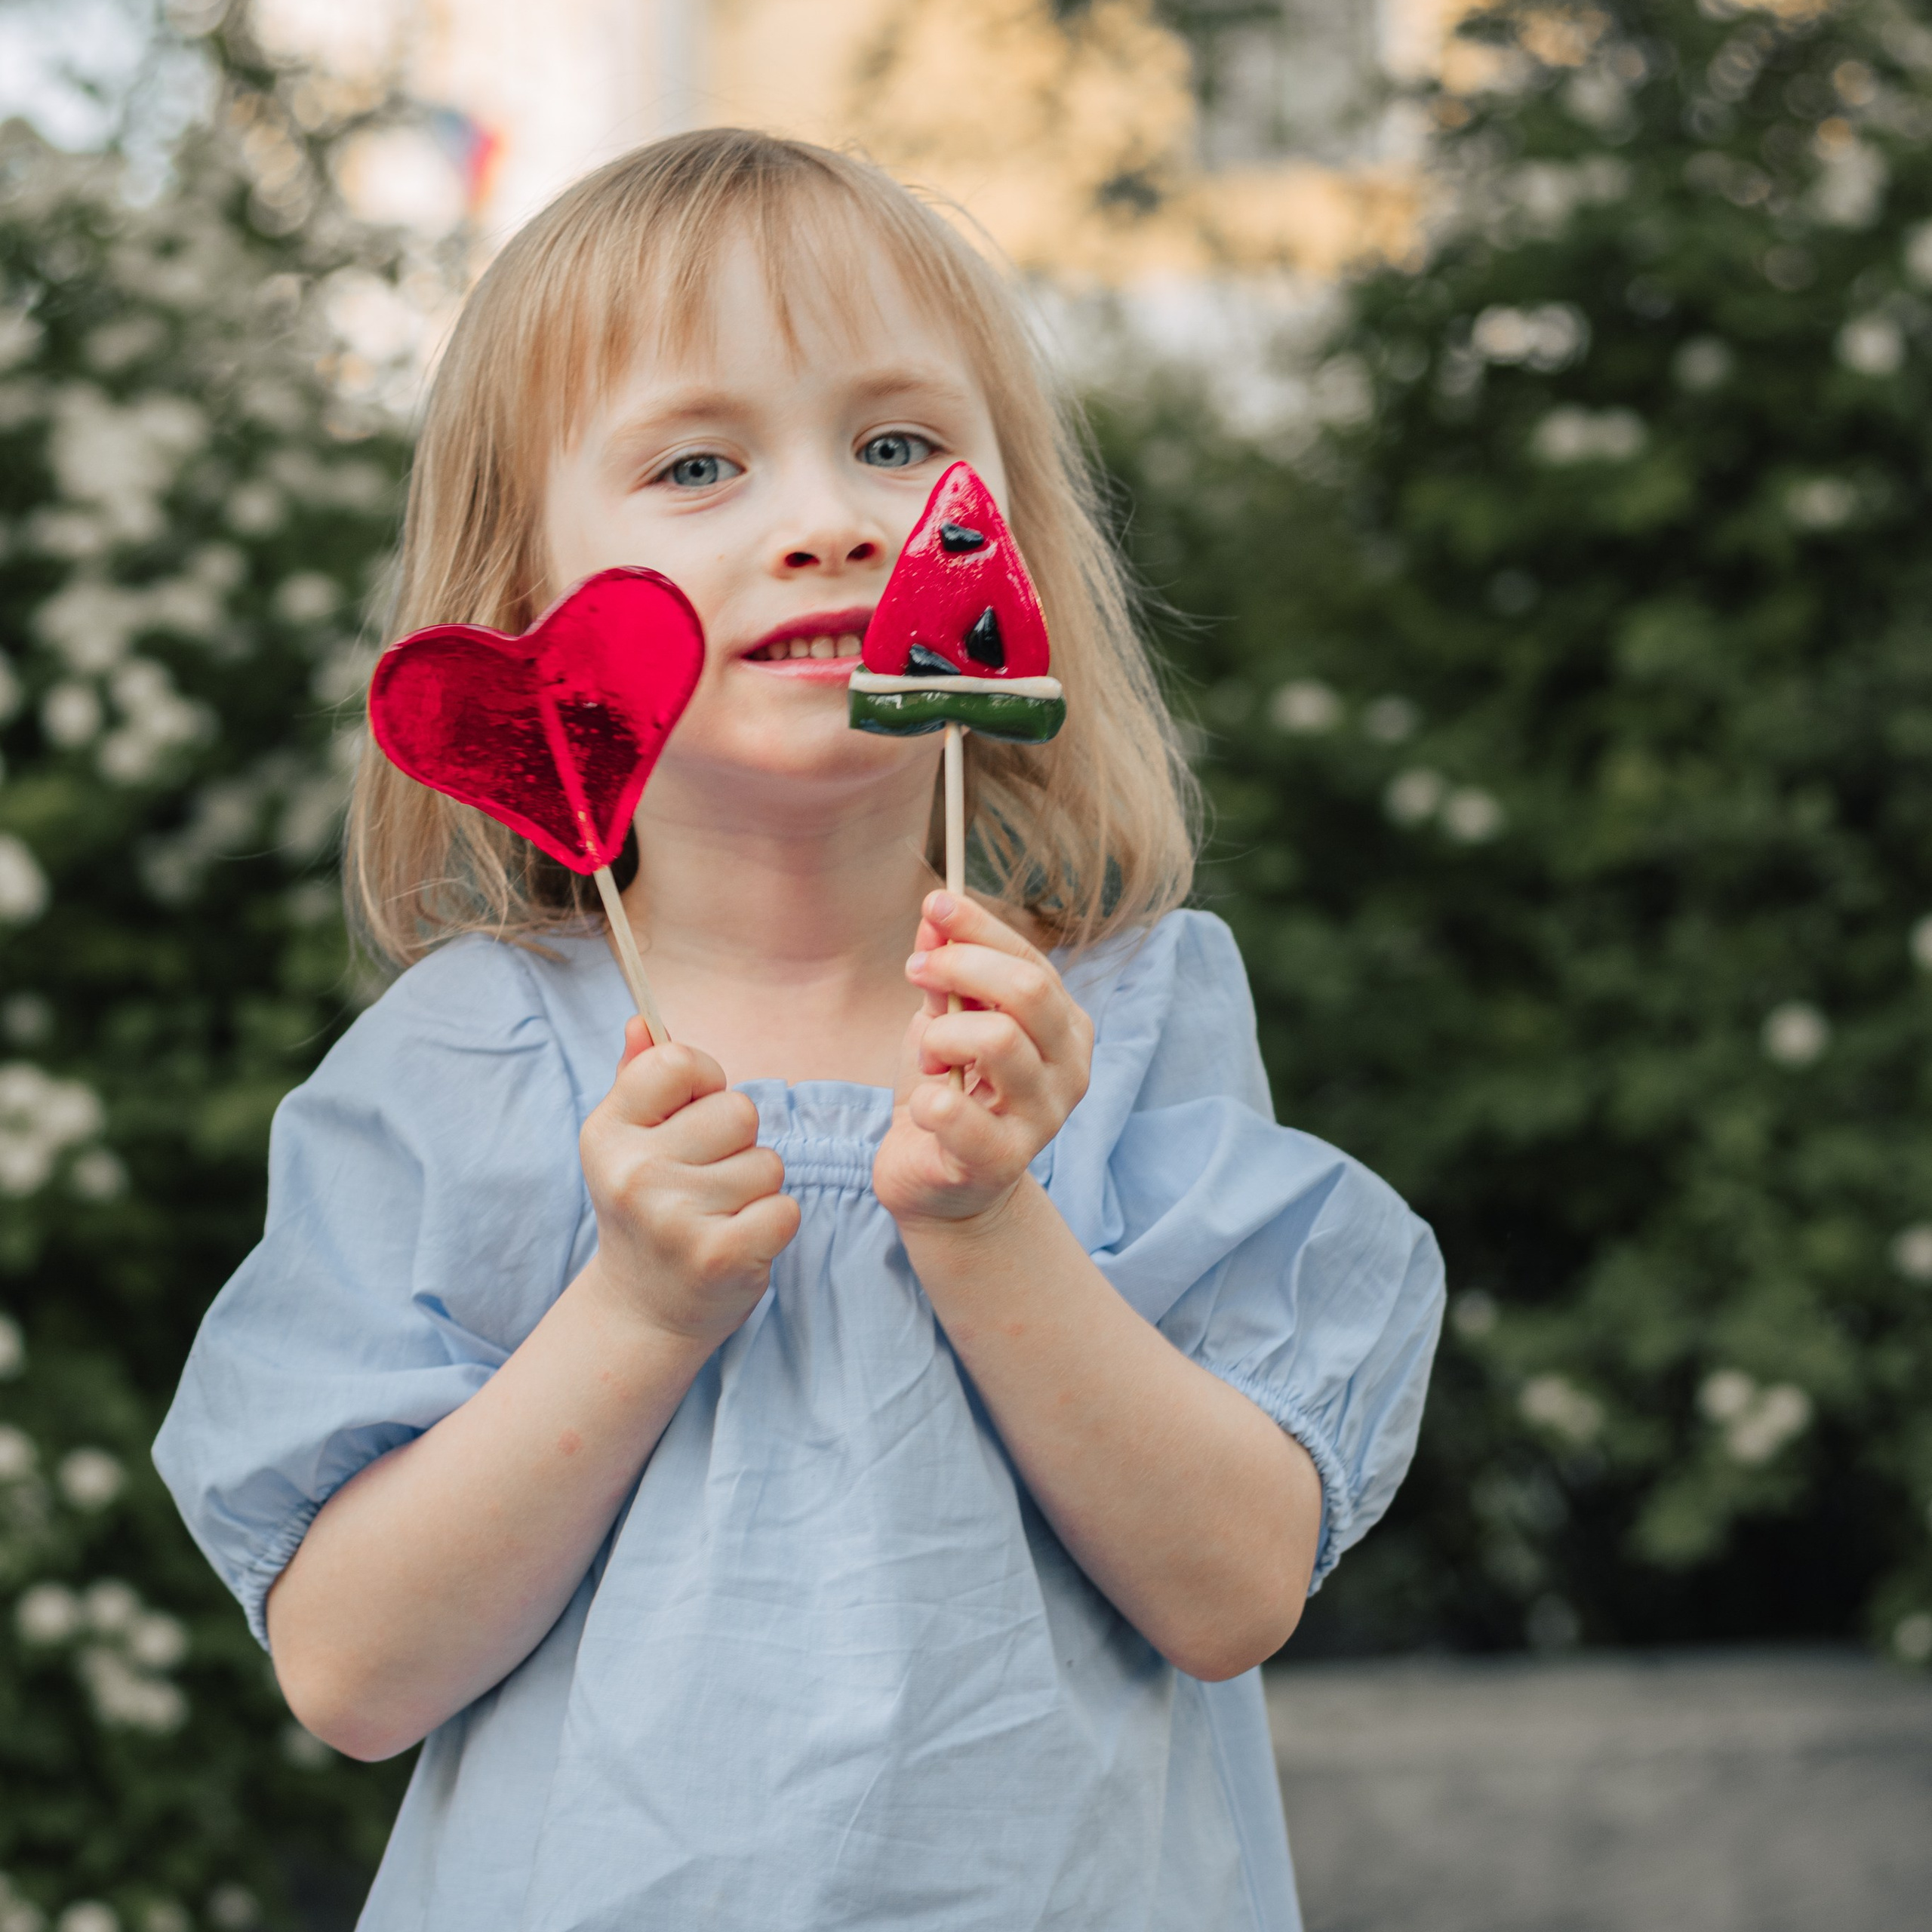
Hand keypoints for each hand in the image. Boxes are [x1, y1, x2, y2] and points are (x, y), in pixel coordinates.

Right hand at [578, 1021, 799, 1346]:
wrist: (644, 1308)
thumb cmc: (649, 1207)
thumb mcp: (629, 1141)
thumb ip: (639, 1078)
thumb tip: (642, 1020)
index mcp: (607, 1132)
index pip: (678, 1062)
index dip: (705, 1084)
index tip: (694, 1115)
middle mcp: (634, 1172)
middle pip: (738, 1111)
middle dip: (738, 1141)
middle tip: (707, 1179)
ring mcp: (675, 1218)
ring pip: (768, 1162)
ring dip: (757, 1186)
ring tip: (719, 1213)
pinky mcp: (720, 1257)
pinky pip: (785, 1209)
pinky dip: (774, 1224)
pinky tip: (739, 1240)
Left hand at [872, 892, 1092, 1233]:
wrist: (940, 1184)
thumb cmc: (950, 1093)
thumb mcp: (945, 1022)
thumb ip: (946, 975)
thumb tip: (935, 917)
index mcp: (1065, 1027)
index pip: (1031, 960)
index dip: (979, 928)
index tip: (933, 907)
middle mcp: (1069, 1070)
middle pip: (1028, 991)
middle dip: (960, 969)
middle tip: (917, 974)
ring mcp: (1043, 1119)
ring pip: (998, 1040)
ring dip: (942, 1037)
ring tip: (928, 1059)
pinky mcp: (1002, 1162)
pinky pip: (956, 1112)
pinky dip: (926, 1098)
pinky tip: (924, 1107)